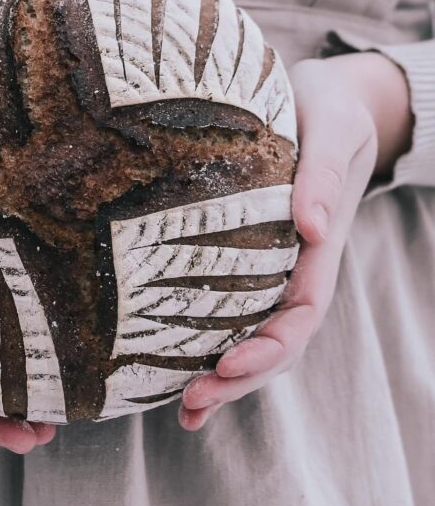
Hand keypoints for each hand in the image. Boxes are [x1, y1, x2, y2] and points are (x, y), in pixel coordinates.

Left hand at [178, 51, 413, 430]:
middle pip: (276, 340)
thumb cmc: (331, 108)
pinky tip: (173, 371)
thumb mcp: (333, 128)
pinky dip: (206, 343)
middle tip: (192, 402)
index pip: (303, 312)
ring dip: (224, 377)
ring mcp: (272, 263)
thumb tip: (311, 228)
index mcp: (320, 244)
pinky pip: (229, 305)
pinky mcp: (243, 252)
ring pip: (252, 334)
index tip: (228, 363)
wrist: (328, 96)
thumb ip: (323, 174)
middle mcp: (296, 264)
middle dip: (239, 377)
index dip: (269, 346)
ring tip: (185, 408)